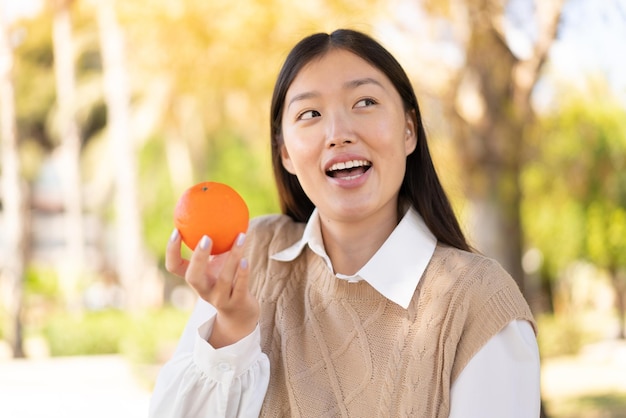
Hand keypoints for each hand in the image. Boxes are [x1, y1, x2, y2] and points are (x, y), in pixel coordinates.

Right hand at [165, 229, 259, 347]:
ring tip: (240, 237)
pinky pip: (240, 287)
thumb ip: (217, 244)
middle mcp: (203, 290)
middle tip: (206, 237)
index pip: (174, 267)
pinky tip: (246, 259)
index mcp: (195, 278)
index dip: (171, 251)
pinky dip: (242, 273)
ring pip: (224, 279)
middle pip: (192, 277)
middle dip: (198, 257)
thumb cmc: (227, 280)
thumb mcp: (218, 263)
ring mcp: (219, 299)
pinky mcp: (237, 303)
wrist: (240, 314)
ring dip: (232, 257)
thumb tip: (219, 210)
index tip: (177, 230)